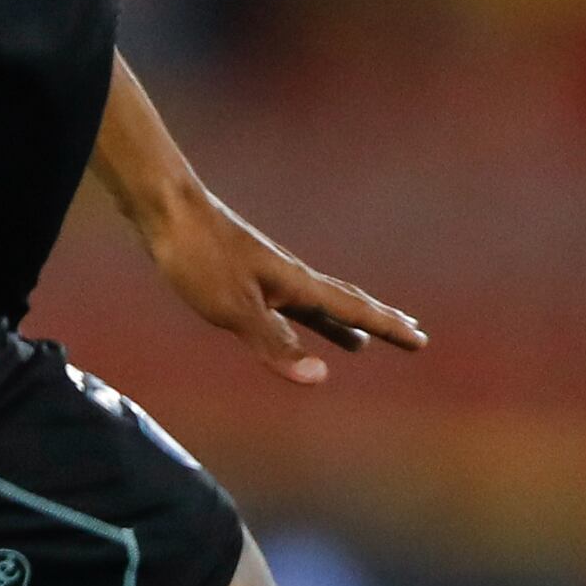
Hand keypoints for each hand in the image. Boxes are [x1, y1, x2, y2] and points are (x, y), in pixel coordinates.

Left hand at [130, 178, 425, 386]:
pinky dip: (303, 317)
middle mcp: (289, 277)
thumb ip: (275, 345)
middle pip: (345, 302)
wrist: (164, 208)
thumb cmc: (198, 257)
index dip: (388, 326)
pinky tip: (289, 319)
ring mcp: (266, 274)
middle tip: (412, 333)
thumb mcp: (235, 310)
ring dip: (343, 323)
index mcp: (296, 284)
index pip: (354, 310)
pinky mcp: (240, 273)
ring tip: (361, 341)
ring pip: (316, 304)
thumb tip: (320, 378)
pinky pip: (286, 302)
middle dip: (379, 321)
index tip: (421, 339)